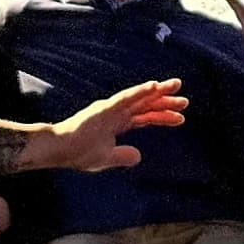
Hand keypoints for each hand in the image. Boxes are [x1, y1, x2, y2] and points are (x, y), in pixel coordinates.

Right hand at [46, 77, 185, 169]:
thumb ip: (122, 156)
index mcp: (117, 124)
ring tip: (175, 85)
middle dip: (165, 102)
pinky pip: (126, 98)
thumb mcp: (105, 158)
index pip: (144, 118)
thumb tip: (138, 156)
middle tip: (185, 100)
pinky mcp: (104, 108)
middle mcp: (116, 113)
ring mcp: (111, 109)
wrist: (58, 150)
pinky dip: (140, 91)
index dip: (162, 116)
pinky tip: (154, 86)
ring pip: (139, 97)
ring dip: (158, 91)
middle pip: (145, 105)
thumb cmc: (78, 153)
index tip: (181, 118)